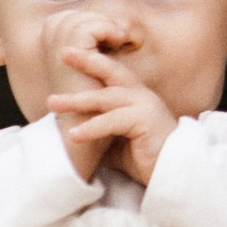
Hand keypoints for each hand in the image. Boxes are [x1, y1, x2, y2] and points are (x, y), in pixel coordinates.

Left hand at [48, 40, 180, 185]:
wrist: (174, 174)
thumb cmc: (148, 159)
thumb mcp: (117, 142)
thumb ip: (100, 132)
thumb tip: (72, 132)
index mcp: (136, 97)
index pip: (112, 73)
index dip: (92, 61)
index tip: (69, 52)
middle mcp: (141, 96)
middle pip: (111, 73)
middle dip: (87, 61)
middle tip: (64, 53)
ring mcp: (144, 107)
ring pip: (106, 98)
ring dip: (77, 100)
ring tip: (52, 103)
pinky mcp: (145, 122)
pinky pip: (112, 122)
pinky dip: (91, 128)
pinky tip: (73, 135)